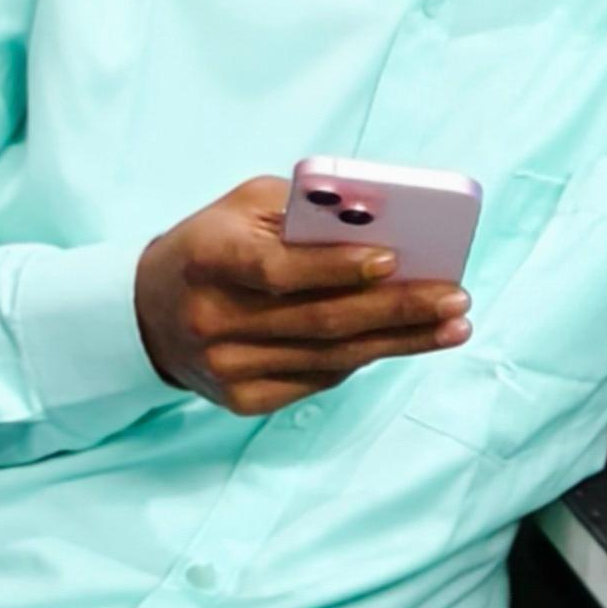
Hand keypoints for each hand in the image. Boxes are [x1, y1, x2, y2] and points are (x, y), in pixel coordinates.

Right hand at [135, 176, 469, 416]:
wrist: (151, 312)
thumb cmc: (217, 245)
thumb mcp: (245, 208)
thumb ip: (305, 209)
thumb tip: (383, 224)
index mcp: (208, 259)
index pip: (277, 269)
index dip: (335, 267)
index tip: (393, 259)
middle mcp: (212, 319)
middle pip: (320, 320)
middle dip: (397, 309)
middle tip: (455, 298)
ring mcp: (226, 367)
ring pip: (330, 357)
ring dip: (399, 342)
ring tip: (452, 325)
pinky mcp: (241, 399)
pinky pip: (318, 380)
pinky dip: (365, 359)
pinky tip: (405, 343)